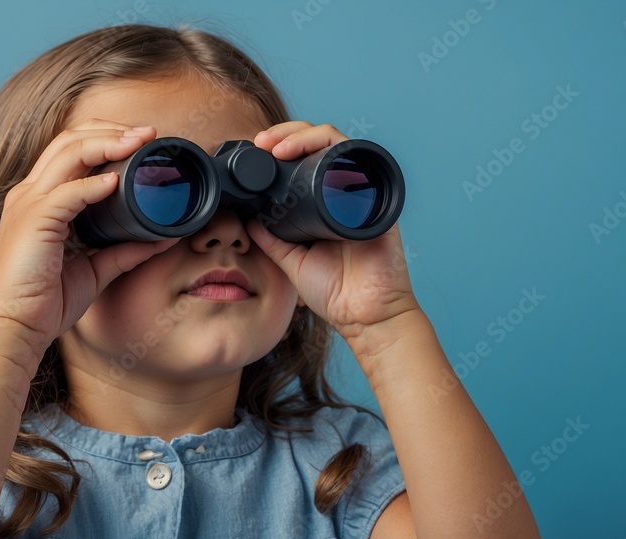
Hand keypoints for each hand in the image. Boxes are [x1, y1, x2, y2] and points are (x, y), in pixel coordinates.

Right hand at [0, 120, 177, 356]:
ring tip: (139, 143)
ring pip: (69, 153)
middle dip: (111, 131)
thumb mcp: (95, 270)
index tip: (142, 141)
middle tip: (148, 134)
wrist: (14, 329)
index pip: (70, 151)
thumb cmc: (44, 302)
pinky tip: (117, 182)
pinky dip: (95, 184)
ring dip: (108, 144)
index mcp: (40, 201)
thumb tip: (162, 238)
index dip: (106, 138)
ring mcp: (29, 204)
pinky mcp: (33, 221)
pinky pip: (69, 192)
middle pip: (70, 141)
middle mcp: (30, 194)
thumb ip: (125, 251)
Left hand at [248, 122, 419, 340]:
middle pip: (319, 144)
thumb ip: (271, 239)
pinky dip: (338, 148)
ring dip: (308, 135)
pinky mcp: (378, 199)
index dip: (280, 148)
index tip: (256, 151)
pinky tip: (316, 150)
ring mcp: (361, 194)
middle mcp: (342, 193)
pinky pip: (361, 160)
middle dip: (288, 135)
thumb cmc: (335, 292)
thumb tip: (246, 217)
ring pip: (337, 144)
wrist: (365, 316)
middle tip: (263, 143)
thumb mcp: (291, 261)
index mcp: (321, 204)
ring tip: (281, 146)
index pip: (303, 161)